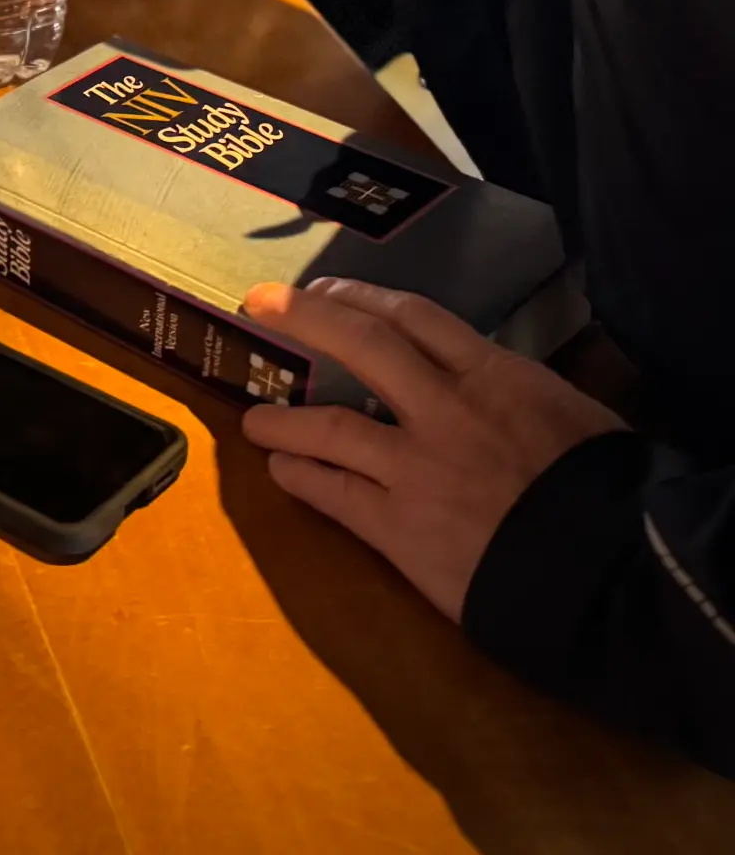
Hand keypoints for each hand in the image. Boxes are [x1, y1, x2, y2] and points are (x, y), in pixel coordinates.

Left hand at [241, 278, 624, 620]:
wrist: (617, 578)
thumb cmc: (606, 493)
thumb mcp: (569, 414)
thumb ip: (514, 390)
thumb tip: (481, 379)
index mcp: (495, 377)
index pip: (415, 318)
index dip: (363, 298)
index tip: (326, 291)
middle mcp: (446, 411)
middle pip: (362, 345)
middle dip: (305, 317)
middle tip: (260, 303)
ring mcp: (418, 469)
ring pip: (330, 427)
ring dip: (284, 419)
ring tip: (254, 419)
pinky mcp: (402, 529)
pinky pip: (335, 495)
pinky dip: (302, 477)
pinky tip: (282, 471)